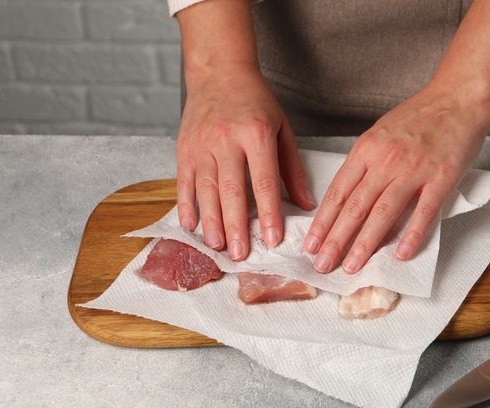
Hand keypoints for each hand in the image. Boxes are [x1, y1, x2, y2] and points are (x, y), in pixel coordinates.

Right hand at [176, 61, 314, 260]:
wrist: (219, 71)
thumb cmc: (256, 102)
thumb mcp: (282, 128)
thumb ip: (292, 168)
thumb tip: (306, 205)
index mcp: (256, 135)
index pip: (265, 181)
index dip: (269, 213)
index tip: (273, 239)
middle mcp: (227, 140)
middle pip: (231, 190)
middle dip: (236, 226)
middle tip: (240, 254)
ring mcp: (202, 144)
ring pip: (205, 189)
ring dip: (211, 222)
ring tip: (218, 247)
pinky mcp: (184, 147)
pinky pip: (184, 181)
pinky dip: (186, 205)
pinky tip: (191, 226)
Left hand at [303, 82, 486, 273]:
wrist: (458, 98)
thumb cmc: (420, 116)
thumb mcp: (380, 132)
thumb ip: (365, 163)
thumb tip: (349, 196)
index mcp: (367, 149)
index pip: (338, 192)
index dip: (322, 222)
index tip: (311, 244)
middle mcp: (386, 160)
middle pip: (355, 206)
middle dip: (335, 240)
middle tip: (322, 264)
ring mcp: (414, 170)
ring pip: (383, 213)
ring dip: (364, 243)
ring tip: (351, 266)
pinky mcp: (441, 179)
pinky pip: (424, 212)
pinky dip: (412, 235)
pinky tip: (401, 254)